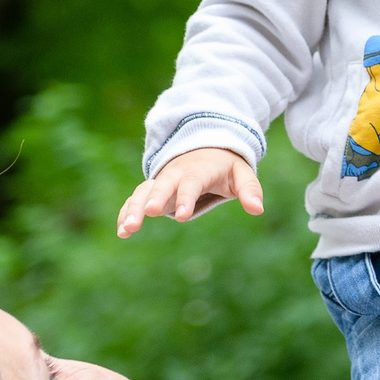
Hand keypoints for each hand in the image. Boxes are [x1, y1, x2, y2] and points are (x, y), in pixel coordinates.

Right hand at [117, 147, 263, 237]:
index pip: (193, 183)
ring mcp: (161, 180)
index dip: (187, 198)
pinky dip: (126, 211)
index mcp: (200, 170)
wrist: (203, 147)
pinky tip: (121, 232)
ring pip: (144, 192)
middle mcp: (176, 174)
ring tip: (126, 230)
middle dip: (155, 199)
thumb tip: (258, 209)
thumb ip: (250, 189)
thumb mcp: (241, 174)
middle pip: (163, 184)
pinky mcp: (152, 190)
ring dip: (134, 208)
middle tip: (149, 214)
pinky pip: (136, 199)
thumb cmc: (224, 166)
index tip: (182, 216)